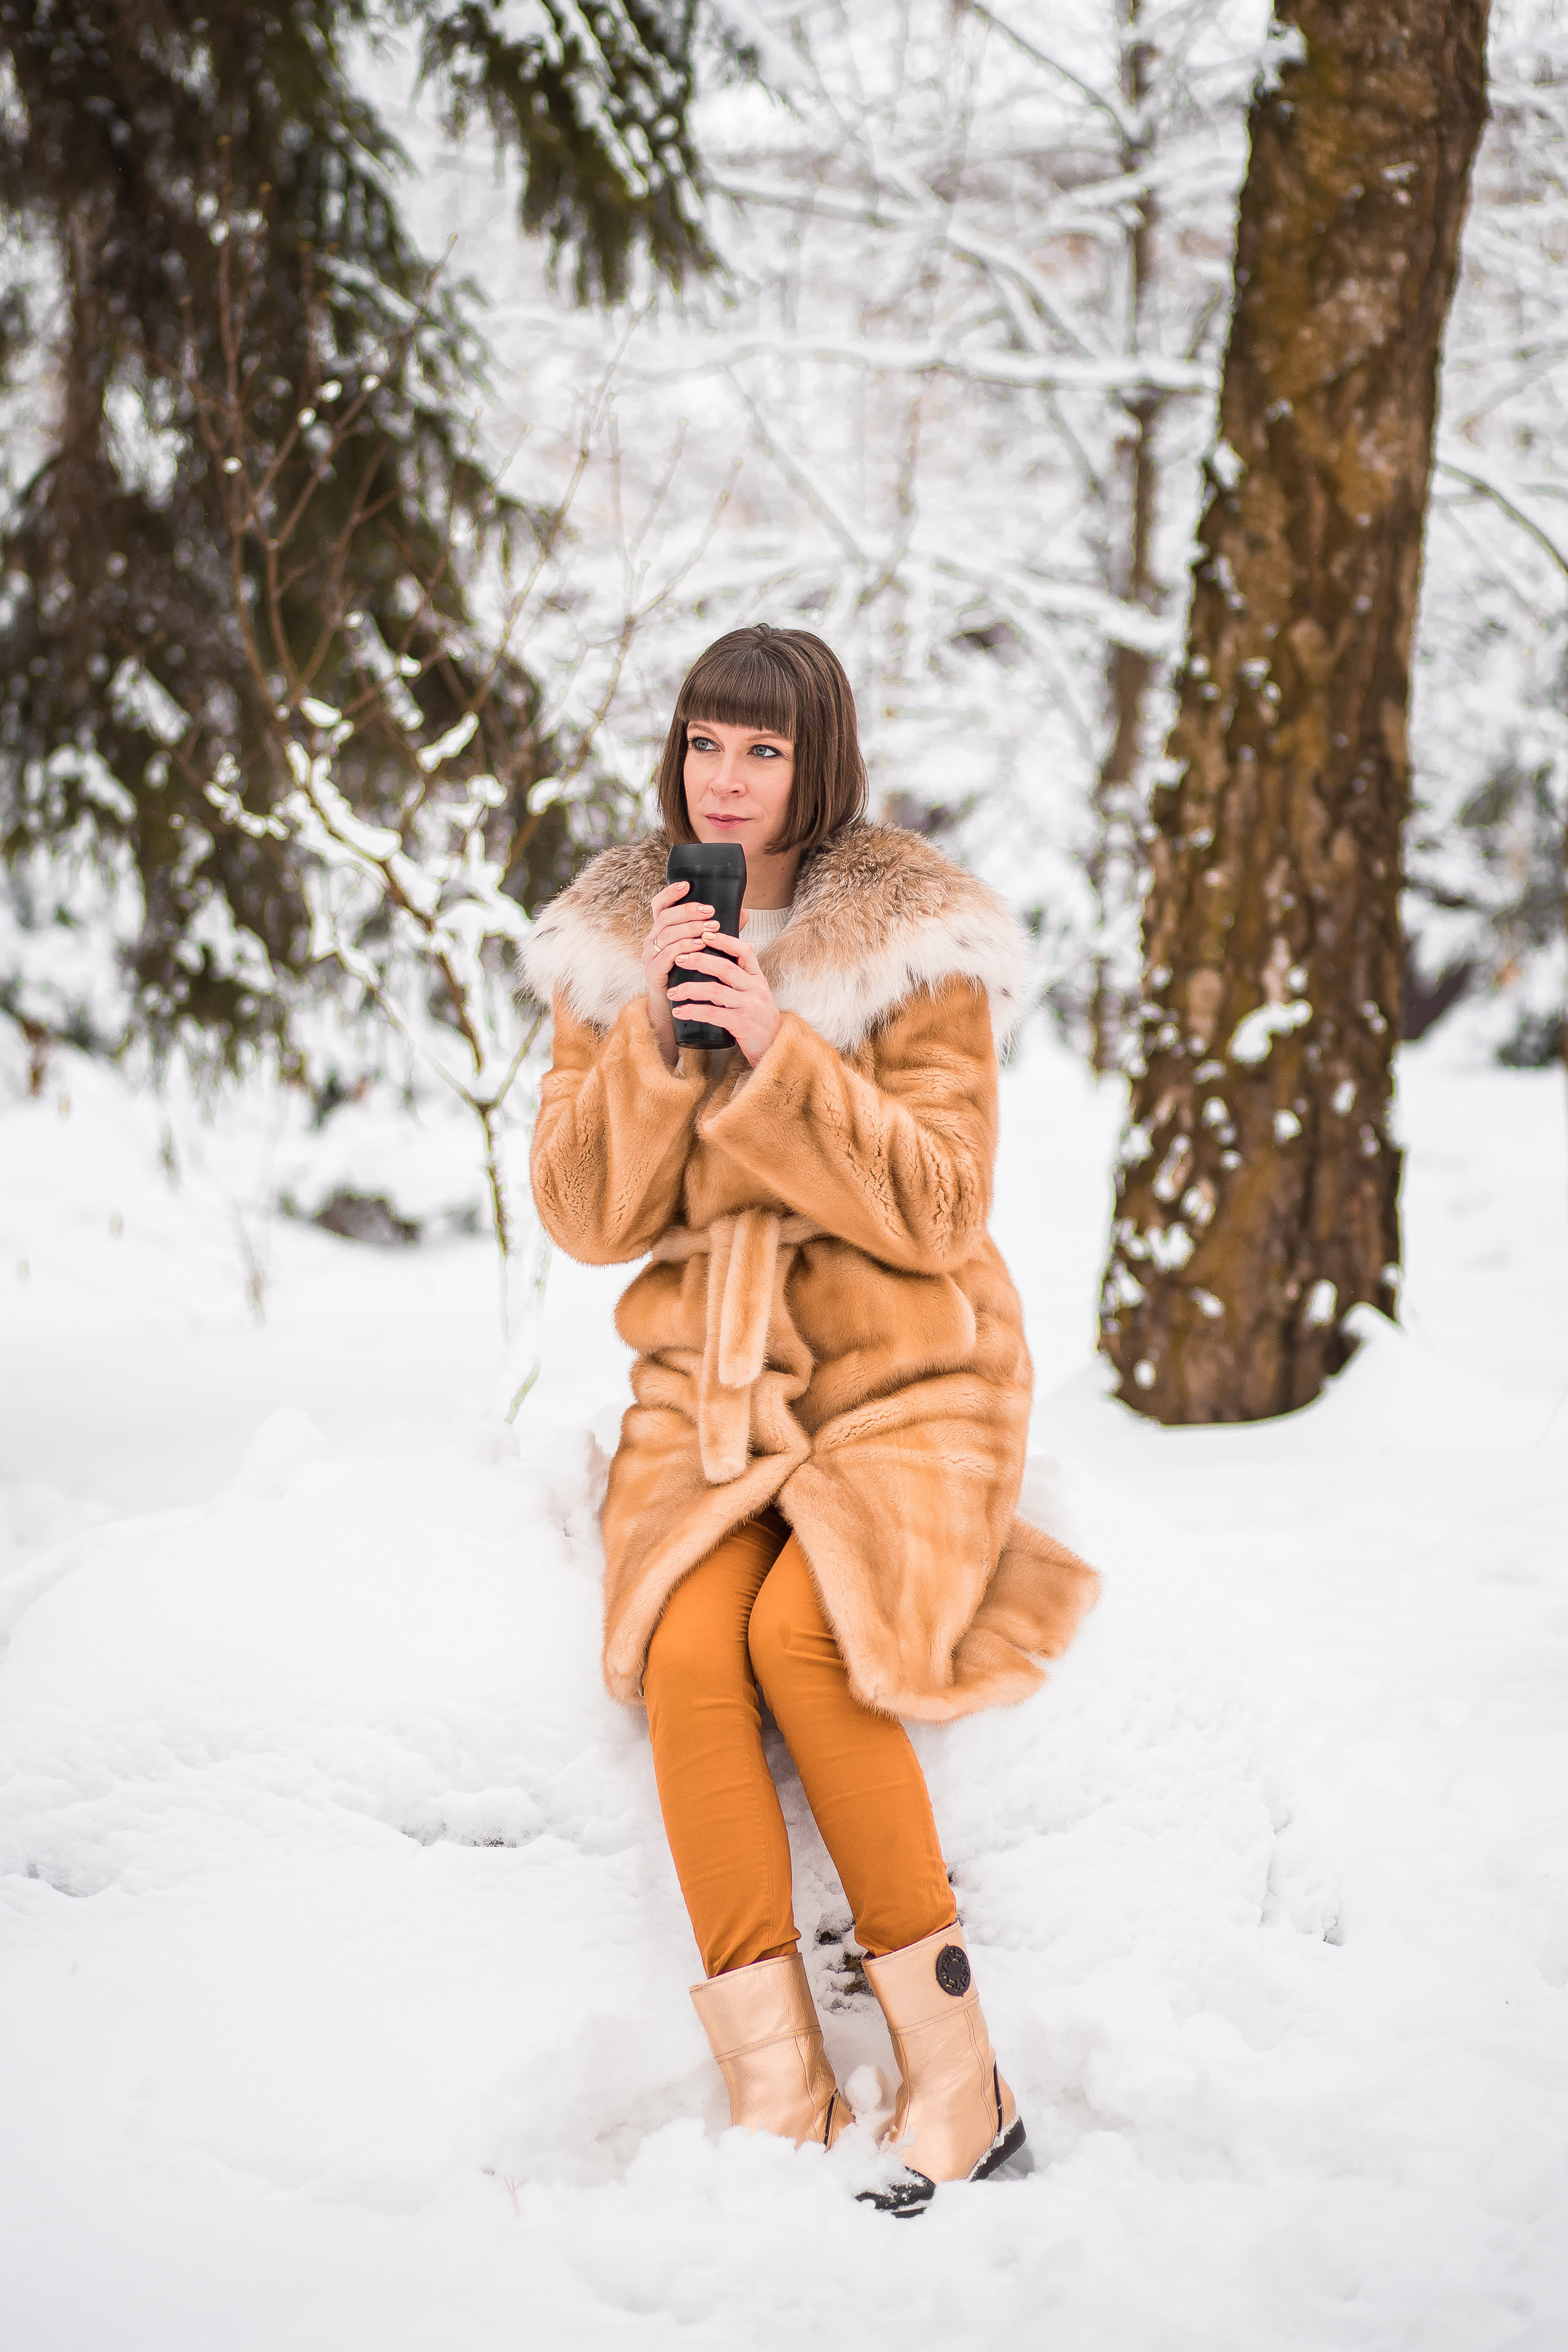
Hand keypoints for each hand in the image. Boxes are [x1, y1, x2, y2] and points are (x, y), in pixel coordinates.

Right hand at [643, 878, 723, 1068]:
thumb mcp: (705, 950)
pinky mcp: (653, 972)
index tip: (687, 884)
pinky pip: (667, 954)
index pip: (659, 905)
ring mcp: (649, 956)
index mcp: (661, 931)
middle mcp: (651, 940)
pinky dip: (684, 948)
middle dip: (689, 912)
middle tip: (711, 913)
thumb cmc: (690, 976)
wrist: (677, 1009)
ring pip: (667, 934)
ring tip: (711, 929)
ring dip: (690, 929)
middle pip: (665, 917)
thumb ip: (719, 931)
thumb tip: (744, 912)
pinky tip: (700, 945)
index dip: (671, 893)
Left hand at [666, 926, 782, 1067]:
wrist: (775, 1048)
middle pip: (725, 967)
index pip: (744, 951)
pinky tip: (680, 1012)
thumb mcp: (754, 994)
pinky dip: (693, 1011)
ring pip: (716, 991)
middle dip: (699, 960)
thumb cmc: (758, 1020)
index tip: (704, 934)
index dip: (724, 940)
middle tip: (678, 959)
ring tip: (672, 992)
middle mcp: (756, 989)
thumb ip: (739, 979)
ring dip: (690, 989)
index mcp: (757, 978)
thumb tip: (714, 962)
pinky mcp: (743, 1024)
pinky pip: (713, 1014)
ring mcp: (750, 1006)